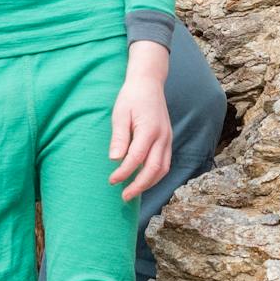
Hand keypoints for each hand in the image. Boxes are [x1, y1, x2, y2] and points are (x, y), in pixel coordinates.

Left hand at [108, 62, 172, 202]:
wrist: (149, 84)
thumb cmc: (131, 98)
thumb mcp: (120, 113)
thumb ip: (119, 137)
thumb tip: (115, 159)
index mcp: (149, 129)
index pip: (136, 158)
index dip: (124, 172)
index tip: (112, 181)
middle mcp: (162, 137)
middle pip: (154, 169)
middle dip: (139, 186)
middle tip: (124, 196)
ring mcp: (167, 139)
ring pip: (163, 169)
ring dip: (149, 184)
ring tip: (132, 192)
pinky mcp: (168, 140)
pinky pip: (165, 163)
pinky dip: (155, 175)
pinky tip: (143, 180)